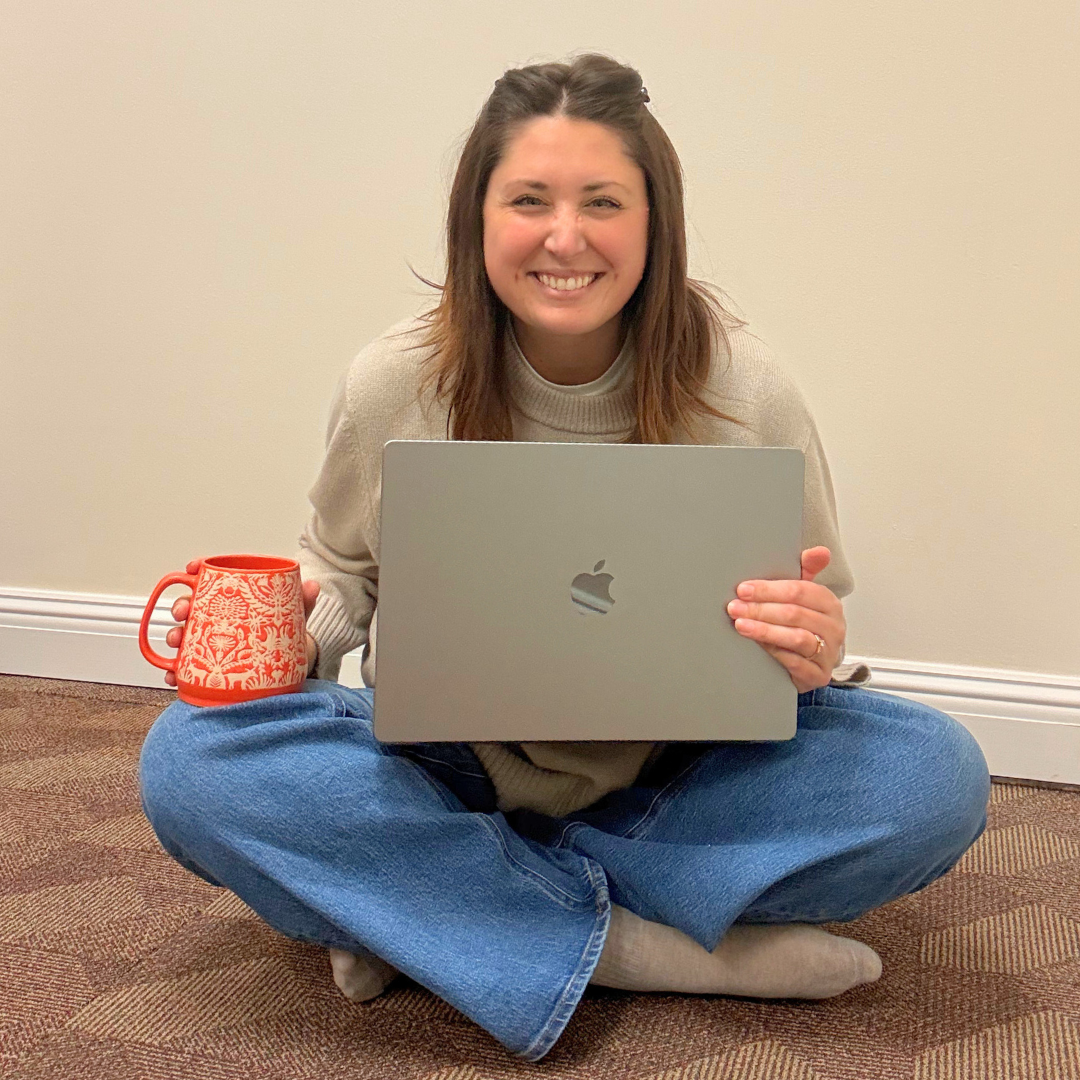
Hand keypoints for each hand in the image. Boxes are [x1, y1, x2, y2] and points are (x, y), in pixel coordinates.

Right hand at [162, 560, 321, 686]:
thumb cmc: (283, 631)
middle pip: (191, 606)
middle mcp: (215, 618)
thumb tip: (313, 587)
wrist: (288, 663)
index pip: (210, 579)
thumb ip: (301, 601)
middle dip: (181, 605)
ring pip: (183, 635)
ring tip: (177, 641)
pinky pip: (185, 667)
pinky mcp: (206, 664)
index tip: (192, 568)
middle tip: (183, 611)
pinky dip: (175, 670)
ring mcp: (208, 640)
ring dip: (174, 636)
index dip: (198, 570)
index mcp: (232, 600)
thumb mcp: (292, 614)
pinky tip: (173, 674)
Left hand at [726, 546, 845, 693]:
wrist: (813, 663)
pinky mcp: (818, 675)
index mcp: (830, 603)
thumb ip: (807, 571)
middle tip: (736, 607)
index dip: (769, 590)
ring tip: (741, 625)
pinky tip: (757, 645)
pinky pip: (795, 663)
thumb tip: (820, 551)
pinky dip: (774, 652)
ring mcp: (828, 653)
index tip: (744, 589)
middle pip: (795, 614)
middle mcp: (834, 627)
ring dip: (765, 630)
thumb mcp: (804, 597)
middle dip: (761, 609)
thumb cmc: (804, 625)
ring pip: (797, 638)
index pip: (800, 591)